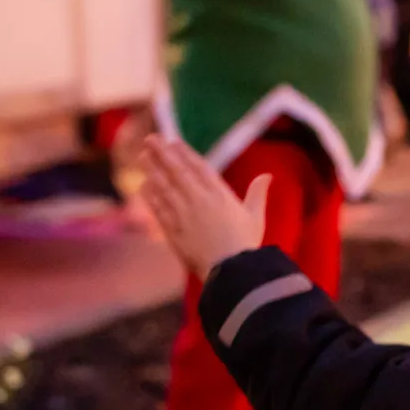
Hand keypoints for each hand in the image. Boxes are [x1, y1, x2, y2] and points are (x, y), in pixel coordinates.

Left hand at [135, 137, 269, 277]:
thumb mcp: (255, 216)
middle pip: (177, 172)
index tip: (173, 142)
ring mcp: (183, 214)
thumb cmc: (246, 244)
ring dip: (152, 170)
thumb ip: (258, 193)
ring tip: (142, 156)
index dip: (185, 153)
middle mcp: (199, 200)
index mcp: (220, 194)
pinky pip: (158, 208)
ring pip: (164, 187)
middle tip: (150, 139)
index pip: (199, 167)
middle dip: (163, 154)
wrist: (231, 270)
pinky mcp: (173, 230)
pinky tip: (143, 187)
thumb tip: (267, 175)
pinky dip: (151, 196)